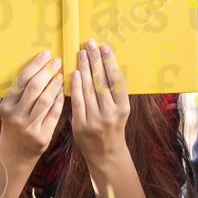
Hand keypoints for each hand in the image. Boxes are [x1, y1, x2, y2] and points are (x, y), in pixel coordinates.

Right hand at [0, 51, 65, 158]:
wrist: (15, 153)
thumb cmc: (14, 124)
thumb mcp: (11, 108)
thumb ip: (22, 92)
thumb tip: (40, 67)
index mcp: (6, 105)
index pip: (22, 80)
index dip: (35, 65)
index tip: (46, 54)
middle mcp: (16, 115)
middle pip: (34, 88)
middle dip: (47, 72)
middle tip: (57, 61)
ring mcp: (29, 127)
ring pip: (46, 101)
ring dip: (56, 85)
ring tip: (61, 75)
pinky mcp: (42, 136)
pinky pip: (54, 114)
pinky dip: (60, 100)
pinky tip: (64, 91)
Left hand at [70, 40, 131, 163]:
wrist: (105, 154)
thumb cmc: (112, 127)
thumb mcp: (119, 110)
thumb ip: (113, 92)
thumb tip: (104, 64)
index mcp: (123, 108)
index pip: (116, 80)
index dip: (110, 62)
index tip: (105, 46)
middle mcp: (111, 113)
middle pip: (102, 81)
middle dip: (96, 60)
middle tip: (90, 43)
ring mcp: (95, 120)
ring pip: (89, 89)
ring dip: (84, 68)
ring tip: (81, 52)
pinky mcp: (81, 125)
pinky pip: (78, 102)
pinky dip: (75, 86)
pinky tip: (74, 72)